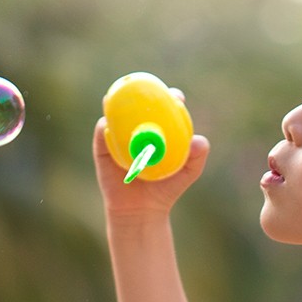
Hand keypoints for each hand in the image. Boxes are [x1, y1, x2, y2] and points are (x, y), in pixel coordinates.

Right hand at [92, 88, 210, 222]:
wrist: (141, 210)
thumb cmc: (165, 189)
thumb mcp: (187, 173)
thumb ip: (196, 157)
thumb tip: (199, 141)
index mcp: (158, 130)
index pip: (164, 107)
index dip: (170, 97)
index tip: (177, 97)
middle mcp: (136, 129)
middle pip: (138, 105)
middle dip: (142, 91)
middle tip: (152, 93)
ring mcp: (118, 137)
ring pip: (116, 115)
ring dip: (116, 102)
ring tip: (120, 98)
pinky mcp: (102, 148)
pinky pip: (102, 134)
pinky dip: (104, 127)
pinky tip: (107, 124)